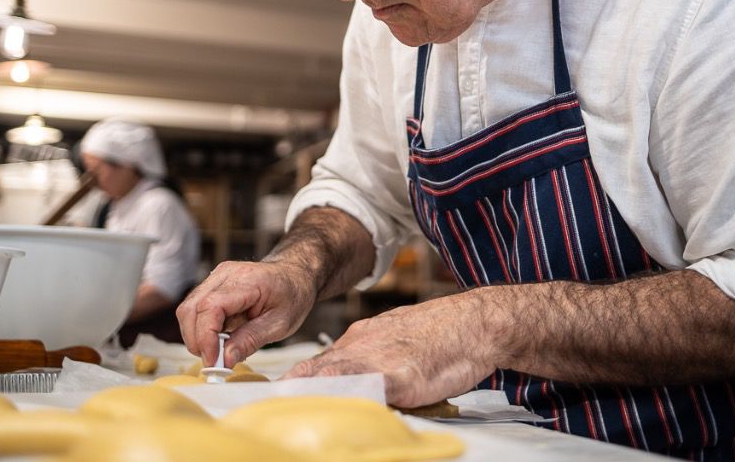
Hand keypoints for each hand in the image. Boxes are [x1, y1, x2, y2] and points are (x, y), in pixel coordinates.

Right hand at [176, 260, 316, 365]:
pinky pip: (195, 309)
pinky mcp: (212, 285)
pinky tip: (220, 337)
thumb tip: (225, 360)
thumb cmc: (292, 295)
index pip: (210, 307)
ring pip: (187, 310)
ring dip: (197, 336)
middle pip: (191, 308)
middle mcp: (225, 274)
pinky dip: (201, 329)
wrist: (295, 275)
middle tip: (215, 361)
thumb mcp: (281, 324)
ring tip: (220, 350)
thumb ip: (251, 340)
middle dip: (197, 340)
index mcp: (247, 280)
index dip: (205, 337)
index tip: (213, 361)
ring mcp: (216, 278)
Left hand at [283, 290, 496, 407]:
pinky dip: (346, 401)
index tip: (270, 400)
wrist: (474, 323)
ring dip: (308, 396)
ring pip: (332, 378)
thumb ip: (370, 362)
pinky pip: (367, 390)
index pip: (316, 365)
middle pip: (314, 372)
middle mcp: (362, 348)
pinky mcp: (400, 377)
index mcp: (359, 341)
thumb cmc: (441, 336)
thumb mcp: (395, 341)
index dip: (292, 384)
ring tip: (284, 412)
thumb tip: (351, 387)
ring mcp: (378, 361)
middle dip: (288, 393)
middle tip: (261, 411)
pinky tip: (332, 412)